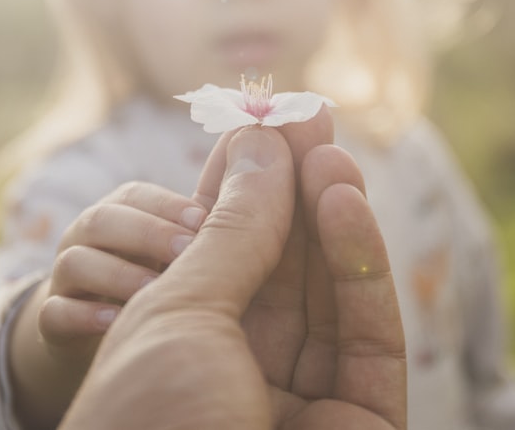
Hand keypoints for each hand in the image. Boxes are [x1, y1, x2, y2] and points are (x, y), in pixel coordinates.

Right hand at [9, 183, 206, 428]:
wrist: (93, 337)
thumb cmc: (153, 281)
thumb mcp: (178, 253)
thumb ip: (207, 223)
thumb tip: (258, 172)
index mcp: (120, 214)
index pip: (135, 195)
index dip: (168, 205)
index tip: (205, 221)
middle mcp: (86, 240)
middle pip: (101, 219)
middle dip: (147, 232)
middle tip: (189, 253)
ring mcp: (65, 281)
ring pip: (74, 262)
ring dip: (118, 273)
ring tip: (157, 291)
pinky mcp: (51, 325)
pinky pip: (55, 313)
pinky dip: (85, 315)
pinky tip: (118, 322)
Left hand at [60, 110, 406, 428]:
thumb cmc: (148, 424)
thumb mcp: (179, 312)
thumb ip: (233, 232)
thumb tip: (259, 145)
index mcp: (184, 356)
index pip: (225, 256)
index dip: (246, 188)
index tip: (266, 122)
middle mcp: (243, 380)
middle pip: (282, 270)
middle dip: (294, 191)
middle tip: (310, 116)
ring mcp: (304, 407)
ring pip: (330, 297)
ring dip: (329, 217)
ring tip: (327, 148)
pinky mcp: (362, 426)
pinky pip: (367, 336)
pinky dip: (360, 267)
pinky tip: (339, 201)